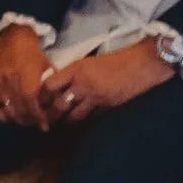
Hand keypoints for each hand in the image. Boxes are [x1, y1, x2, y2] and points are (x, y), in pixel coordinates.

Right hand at [0, 25, 55, 128]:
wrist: (13, 41)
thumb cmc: (34, 55)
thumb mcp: (48, 67)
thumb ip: (52, 86)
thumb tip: (59, 104)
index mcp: (27, 77)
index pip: (31, 102)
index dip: (38, 116)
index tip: (44, 126)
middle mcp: (11, 82)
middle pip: (19, 109)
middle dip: (29, 121)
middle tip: (36, 125)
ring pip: (7, 109)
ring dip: (17, 120)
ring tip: (25, 122)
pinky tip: (8, 118)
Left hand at [41, 38, 175, 124]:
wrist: (142, 64)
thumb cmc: (117, 59)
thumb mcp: (90, 62)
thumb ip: (74, 74)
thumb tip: (60, 86)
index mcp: (76, 69)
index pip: (50, 85)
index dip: (42, 96)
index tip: (40, 101)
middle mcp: (83, 84)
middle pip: (59, 105)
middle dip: (50, 114)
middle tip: (45, 120)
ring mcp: (96, 97)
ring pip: (74, 115)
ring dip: (66, 120)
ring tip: (61, 123)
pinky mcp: (107, 106)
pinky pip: (91, 116)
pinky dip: (85, 118)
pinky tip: (82, 119)